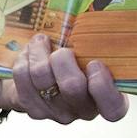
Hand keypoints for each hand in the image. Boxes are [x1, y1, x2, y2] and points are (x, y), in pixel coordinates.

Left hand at [0, 32, 127, 123]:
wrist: (43, 80)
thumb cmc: (77, 64)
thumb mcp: (95, 57)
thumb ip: (99, 50)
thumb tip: (98, 24)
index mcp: (108, 101)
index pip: (113, 108)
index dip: (103, 86)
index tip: (94, 63)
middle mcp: (83, 111)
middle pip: (72, 86)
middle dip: (63, 58)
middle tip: (62, 49)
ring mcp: (56, 113)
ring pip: (43, 76)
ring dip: (40, 51)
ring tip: (42, 41)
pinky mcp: (32, 108)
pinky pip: (23, 76)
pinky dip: (25, 57)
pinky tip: (30, 52)